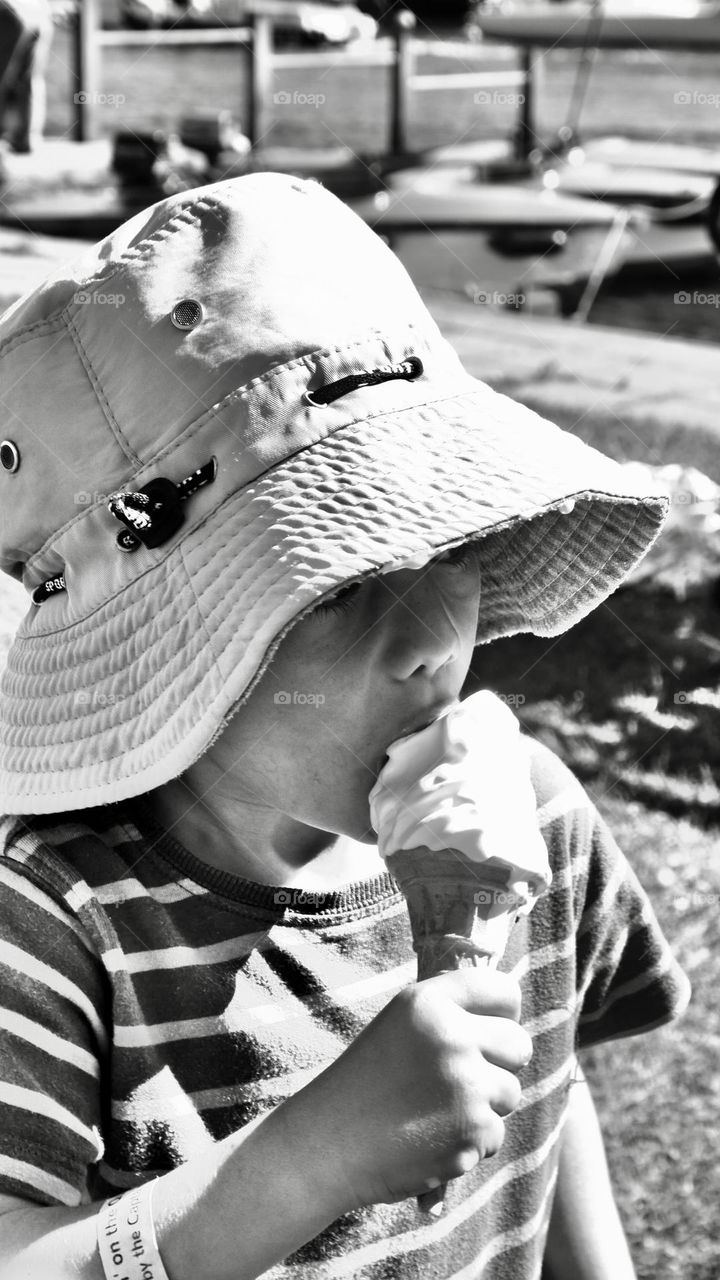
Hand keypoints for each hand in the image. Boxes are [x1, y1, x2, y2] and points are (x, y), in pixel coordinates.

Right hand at [279, 969, 531, 1209]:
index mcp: (429, 1001)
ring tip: (436, 1112)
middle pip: (519, 1044)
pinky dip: (470, 1143)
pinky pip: (495, 1134)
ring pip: (510, 1093)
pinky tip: (432, 1140)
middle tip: (467, 1079)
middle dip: (501, 1064)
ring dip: (484, 1107)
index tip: (490, 1029)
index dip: (504, 1012)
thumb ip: (450, 1015)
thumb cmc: (364, 1083)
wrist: (327, 1144)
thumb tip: (510, 1019)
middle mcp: (451, 1035)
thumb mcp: (401, 1026)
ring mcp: (465, 1084)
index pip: (503, 990)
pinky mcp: (472, 1130)